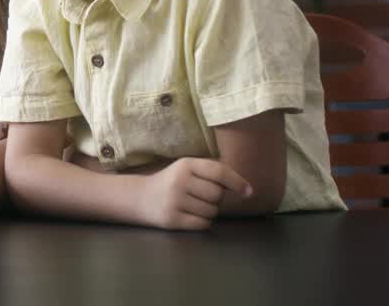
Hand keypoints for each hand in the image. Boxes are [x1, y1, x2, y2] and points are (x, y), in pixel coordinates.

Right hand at [137, 157, 251, 230]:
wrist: (139, 197)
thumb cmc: (171, 182)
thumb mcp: (186, 169)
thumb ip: (211, 173)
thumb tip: (245, 188)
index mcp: (185, 165)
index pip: (218, 171)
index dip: (237, 182)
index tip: (249, 192)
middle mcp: (179, 181)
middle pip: (217, 194)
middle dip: (215, 198)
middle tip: (200, 196)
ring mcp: (174, 201)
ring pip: (212, 211)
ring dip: (208, 211)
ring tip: (192, 205)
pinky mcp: (172, 219)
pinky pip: (203, 224)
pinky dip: (202, 222)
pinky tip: (189, 215)